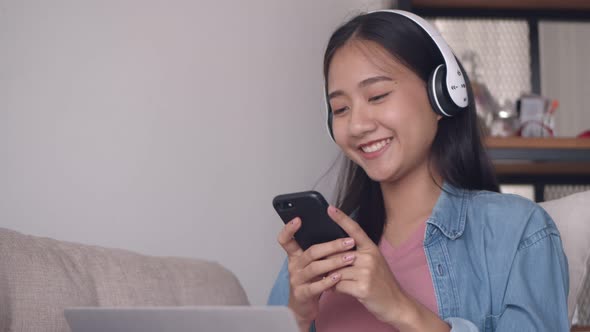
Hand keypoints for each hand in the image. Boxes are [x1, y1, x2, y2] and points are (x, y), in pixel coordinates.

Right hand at [277, 217, 356, 330]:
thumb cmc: (312, 281)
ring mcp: (297, 280)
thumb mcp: (312, 264)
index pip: (286, 240)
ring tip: (350, 258)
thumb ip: (320, 251)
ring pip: (315, 268)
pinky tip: (339, 277)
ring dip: (334, 262)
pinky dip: (328, 281)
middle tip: (348, 242)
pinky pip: (315, 286)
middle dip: (331, 246)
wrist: (304, 307)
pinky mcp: (302, 294)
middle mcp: (294, 266)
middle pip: (310, 252)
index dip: (289, 229)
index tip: (298, 219)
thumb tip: (337, 231)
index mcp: (295, 256)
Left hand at [326, 206, 407, 325]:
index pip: (354, 230)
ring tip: (334, 282)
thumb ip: (356, 255)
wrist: (396, 303)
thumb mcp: (372, 263)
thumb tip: (333, 250)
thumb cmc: (381, 283)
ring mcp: (367, 272)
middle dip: (327, 264)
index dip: (341, 218)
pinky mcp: (362, 287)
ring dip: (330, 278)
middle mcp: (369, 257)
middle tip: (324, 270)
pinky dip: (335, 289)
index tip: (330, 208)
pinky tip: (338, 290)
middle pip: (337, 255)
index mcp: (371, 248)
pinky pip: (338, 285)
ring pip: (335, 271)